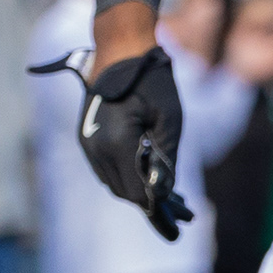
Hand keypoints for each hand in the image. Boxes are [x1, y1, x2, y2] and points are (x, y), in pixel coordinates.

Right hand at [75, 46, 190, 238]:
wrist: (121, 48)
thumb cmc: (152, 79)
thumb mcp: (171, 119)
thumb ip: (166, 158)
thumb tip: (164, 193)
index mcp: (115, 144)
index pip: (136, 192)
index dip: (159, 211)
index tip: (181, 224)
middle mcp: (95, 148)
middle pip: (124, 191)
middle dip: (153, 205)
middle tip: (185, 215)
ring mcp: (87, 143)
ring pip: (115, 181)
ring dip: (141, 191)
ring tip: (176, 201)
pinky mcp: (88, 137)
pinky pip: (109, 167)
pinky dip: (129, 176)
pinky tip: (151, 177)